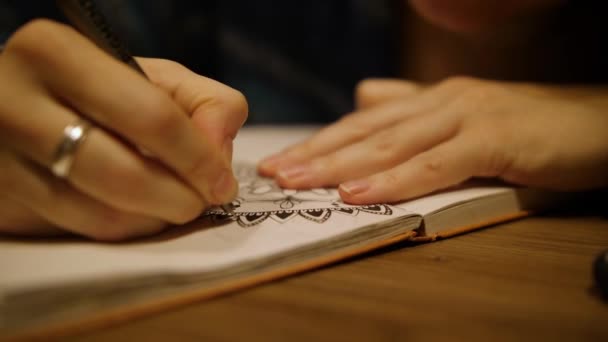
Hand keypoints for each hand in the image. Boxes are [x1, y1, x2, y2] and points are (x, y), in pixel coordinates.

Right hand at [0, 20, 247, 239]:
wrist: (25, 104)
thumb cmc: (101, 89)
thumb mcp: (156, 77)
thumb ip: (207, 103)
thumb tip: (220, 154)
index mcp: (58, 54)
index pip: (152, 117)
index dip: (200, 158)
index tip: (223, 182)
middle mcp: (15, 105)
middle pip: (123, 175)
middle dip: (181, 198)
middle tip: (203, 200)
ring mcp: (1, 159)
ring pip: (101, 214)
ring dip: (155, 220)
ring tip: (174, 204)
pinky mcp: (3, 202)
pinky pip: (80, 231)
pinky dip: (125, 230)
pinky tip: (139, 212)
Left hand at [258, 77, 607, 203]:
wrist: (600, 121)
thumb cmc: (534, 126)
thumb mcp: (467, 120)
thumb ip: (416, 113)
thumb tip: (365, 100)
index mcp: (431, 100)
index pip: (363, 124)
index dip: (321, 143)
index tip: (282, 162)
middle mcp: (440, 102)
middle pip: (366, 132)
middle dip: (316, 154)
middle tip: (274, 174)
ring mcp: (466, 117)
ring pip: (391, 145)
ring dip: (341, 166)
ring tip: (299, 183)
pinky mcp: (494, 139)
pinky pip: (436, 165)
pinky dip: (395, 181)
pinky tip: (360, 194)